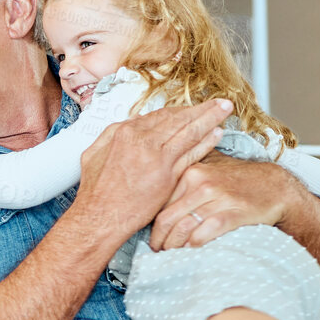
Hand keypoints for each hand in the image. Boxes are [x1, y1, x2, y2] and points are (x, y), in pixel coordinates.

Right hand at [72, 99, 231, 242]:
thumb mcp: (94, 154)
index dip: (179, 111)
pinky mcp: (167, 175)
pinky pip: (191, 153)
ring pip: (189, 132)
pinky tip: (217, 133)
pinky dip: (206, 142)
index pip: (160, 115)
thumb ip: (112, 134)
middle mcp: (144, 140)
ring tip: (226, 109)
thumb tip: (131, 123)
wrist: (100, 217)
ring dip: (210, 118)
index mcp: (126, 132)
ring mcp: (158, 157)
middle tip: (221, 102)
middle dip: (202, 109)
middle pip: (179, 119)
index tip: (192, 109)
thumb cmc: (96, 191)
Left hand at [149, 155, 299, 250]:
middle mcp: (202, 182)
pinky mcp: (233, 212)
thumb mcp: (209, 172)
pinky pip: (204, 233)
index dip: (154, 227)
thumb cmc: (238, 183)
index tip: (154, 239)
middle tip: (159, 252)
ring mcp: (218, 197)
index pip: (161, 205)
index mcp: (191, 172)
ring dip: (174, 247)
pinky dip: (194, 245)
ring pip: (183, 228)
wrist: (275, 187)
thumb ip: (185, 183)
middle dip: (160, 241)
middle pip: (167, 219)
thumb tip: (159, 204)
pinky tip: (191, 251)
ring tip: (172, 255)